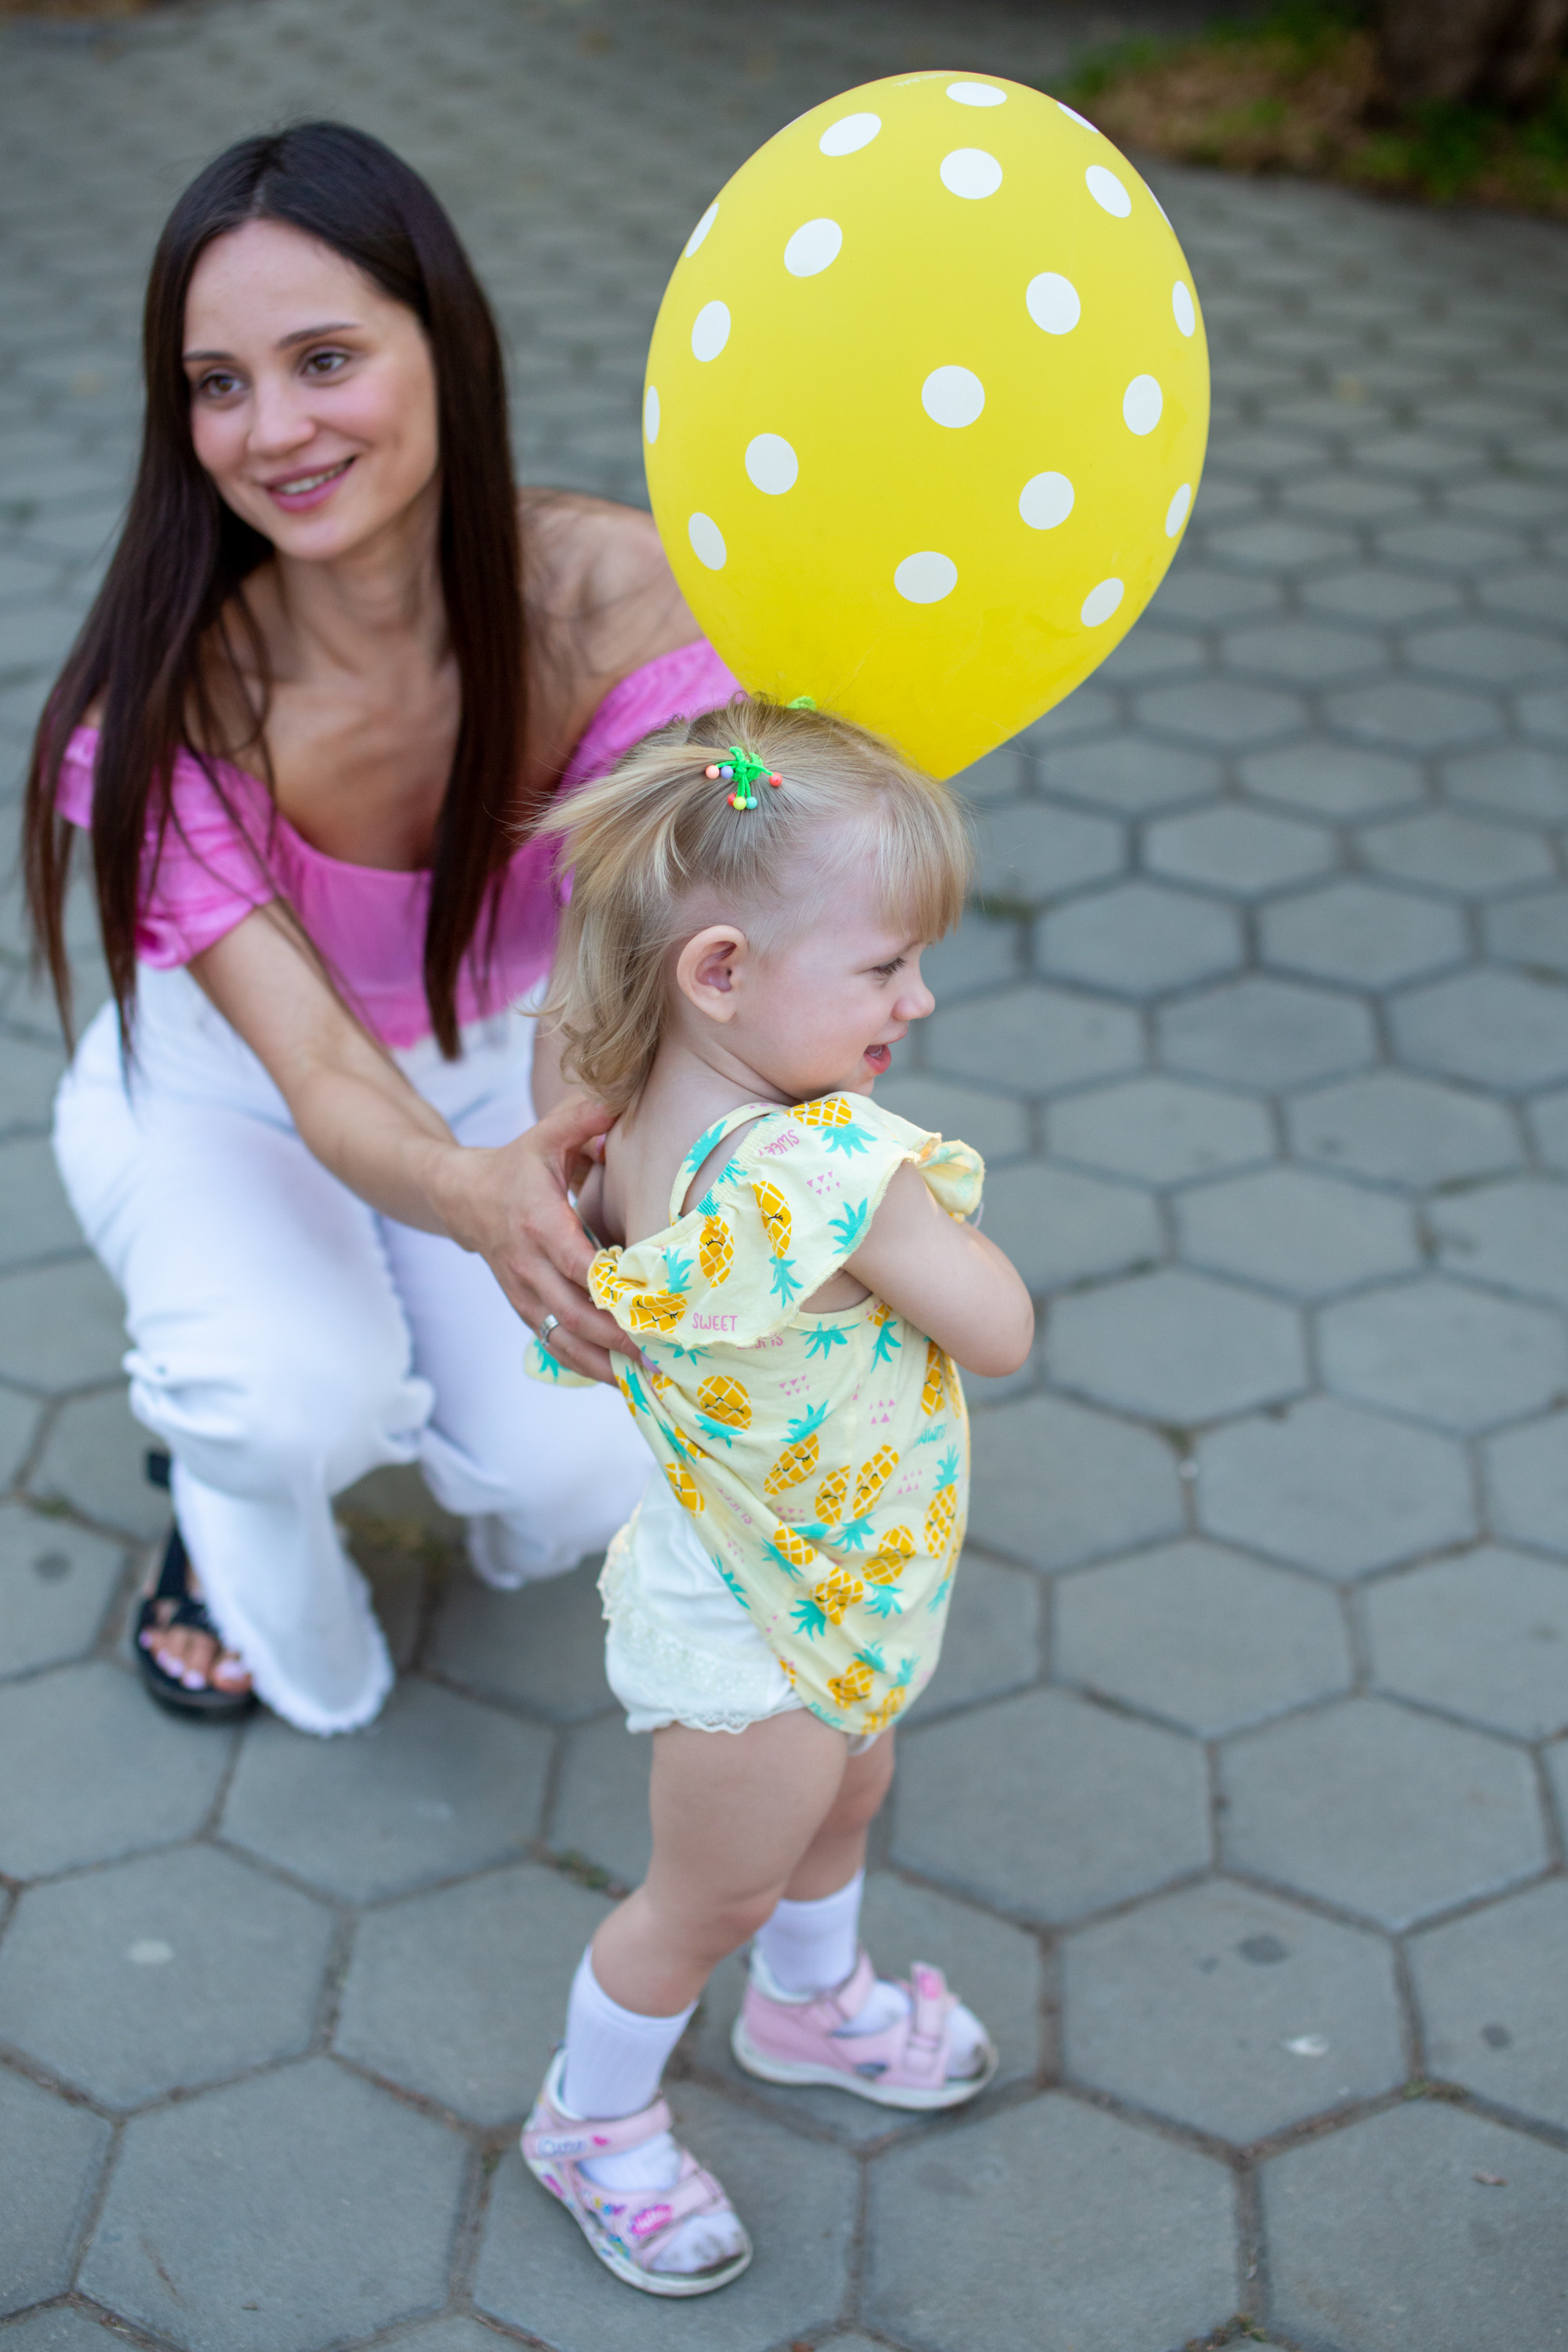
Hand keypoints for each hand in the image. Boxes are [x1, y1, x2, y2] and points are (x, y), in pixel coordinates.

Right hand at [445, 1094, 630, 1383]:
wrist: (460, 1197)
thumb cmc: (517, 1164)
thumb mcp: (547, 1134)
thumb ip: (583, 1117)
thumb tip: (620, 1101)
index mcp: (540, 1222)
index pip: (578, 1264)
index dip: (611, 1288)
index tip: (649, 1304)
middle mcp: (529, 1265)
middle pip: (574, 1313)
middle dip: (616, 1337)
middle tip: (660, 1351)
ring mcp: (525, 1293)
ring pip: (563, 1339)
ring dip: (602, 1362)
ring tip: (644, 1378)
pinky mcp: (525, 1308)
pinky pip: (554, 1344)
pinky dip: (584, 1366)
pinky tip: (618, 1380)